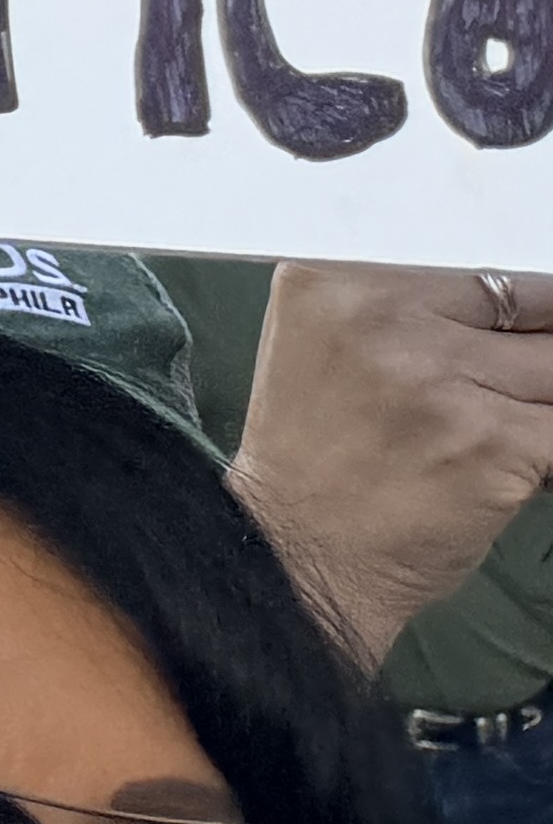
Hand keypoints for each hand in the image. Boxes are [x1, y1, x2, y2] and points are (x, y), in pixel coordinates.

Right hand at [229, 262, 552, 664]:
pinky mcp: (496, 440)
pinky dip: (549, 449)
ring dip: (543, 401)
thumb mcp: (326, 349)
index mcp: (334, 282)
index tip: (522, 332)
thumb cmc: (315, 461)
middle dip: (538, 350)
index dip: (517, 305)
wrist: (296, 557)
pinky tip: (519, 462)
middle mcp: (384, 319)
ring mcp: (443, 379)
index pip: (477, 266)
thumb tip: (519, 301)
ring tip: (506, 424)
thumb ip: (405, 309)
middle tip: (506, 391)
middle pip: (529, 307)